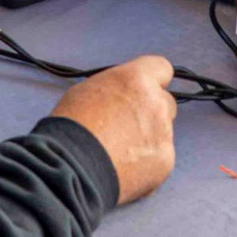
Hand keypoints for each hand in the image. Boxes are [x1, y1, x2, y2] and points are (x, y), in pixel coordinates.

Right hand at [51, 56, 176, 204]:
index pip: (161, 68)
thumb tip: (123, 96)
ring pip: (163, 132)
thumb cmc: (71, 128)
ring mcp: (164, 133)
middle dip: (151, 112)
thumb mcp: (86, 91)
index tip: (145, 92)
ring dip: (149, 138)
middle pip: (165, 103)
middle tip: (128, 127)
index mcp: (136, 79)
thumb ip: (115, 89)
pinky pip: (161, 157)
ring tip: (120, 153)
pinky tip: (125, 168)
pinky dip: (147, 163)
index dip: (153, 81)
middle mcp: (156, 102)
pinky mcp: (165, 160)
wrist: (72, 167)